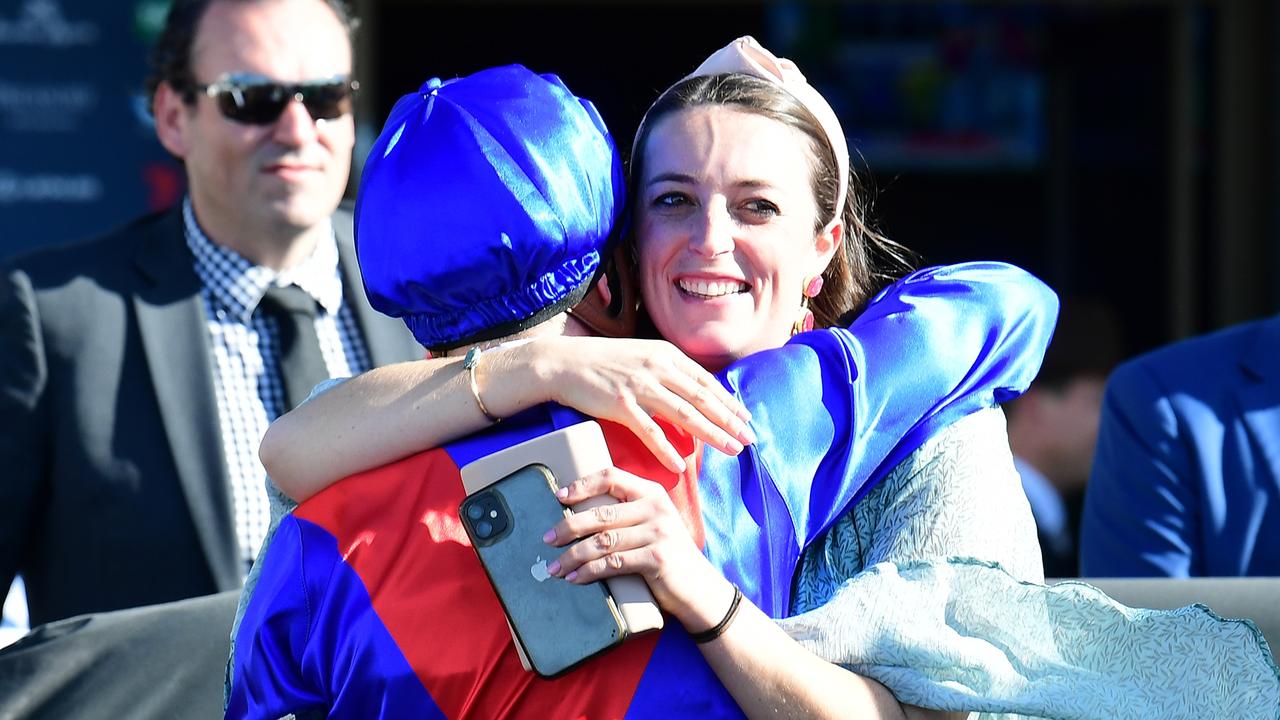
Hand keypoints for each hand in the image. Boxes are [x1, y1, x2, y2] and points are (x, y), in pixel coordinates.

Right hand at [510, 336, 755, 472]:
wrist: (564, 362)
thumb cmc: (604, 362)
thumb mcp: (643, 356)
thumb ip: (668, 371)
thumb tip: (695, 391)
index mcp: (666, 355)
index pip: (706, 382)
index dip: (729, 402)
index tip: (747, 419)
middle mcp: (658, 368)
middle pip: (703, 399)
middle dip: (730, 421)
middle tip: (750, 439)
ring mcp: (639, 386)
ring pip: (685, 414)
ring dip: (711, 435)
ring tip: (730, 450)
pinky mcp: (620, 405)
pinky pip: (650, 432)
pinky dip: (667, 449)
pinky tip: (681, 464)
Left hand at [543, 467, 734, 631]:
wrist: (701, 590)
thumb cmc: (669, 557)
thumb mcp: (653, 525)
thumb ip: (626, 514)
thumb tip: (578, 516)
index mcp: (652, 493)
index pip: (611, 476)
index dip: (582, 485)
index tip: (559, 497)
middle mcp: (656, 508)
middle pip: (600, 513)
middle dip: (568, 527)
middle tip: (547, 539)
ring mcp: (658, 532)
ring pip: (602, 541)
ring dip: (573, 556)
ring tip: (555, 567)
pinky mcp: (656, 558)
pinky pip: (612, 563)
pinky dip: (588, 572)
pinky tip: (574, 578)